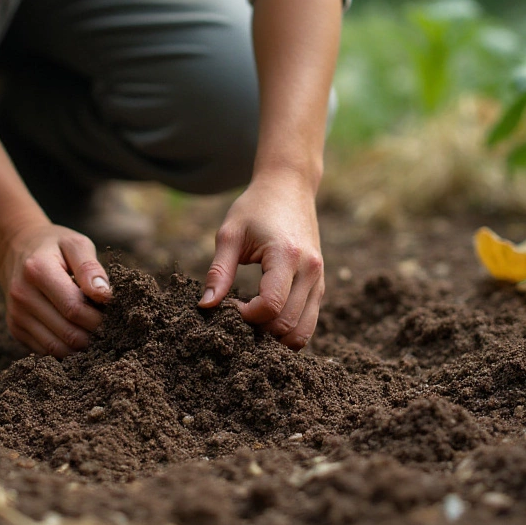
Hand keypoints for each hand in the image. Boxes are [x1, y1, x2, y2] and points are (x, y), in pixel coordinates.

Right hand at [0, 222, 111, 356]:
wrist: (13, 248)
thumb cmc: (53, 246)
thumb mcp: (74, 244)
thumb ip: (90, 268)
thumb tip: (105, 295)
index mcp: (38, 271)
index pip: (74, 308)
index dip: (99, 318)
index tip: (113, 314)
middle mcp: (22, 296)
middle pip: (68, 333)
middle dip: (94, 335)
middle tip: (108, 326)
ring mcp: (16, 315)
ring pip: (57, 349)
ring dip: (81, 346)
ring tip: (93, 332)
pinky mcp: (15, 329)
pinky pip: (46, 351)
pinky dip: (66, 349)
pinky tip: (76, 334)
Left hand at [199, 174, 324, 348]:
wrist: (289, 186)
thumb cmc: (255, 207)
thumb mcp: (230, 234)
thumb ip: (219, 272)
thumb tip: (205, 306)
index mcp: (287, 256)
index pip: (269, 307)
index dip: (245, 316)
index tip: (229, 305)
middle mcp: (310, 271)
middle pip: (287, 325)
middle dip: (259, 331)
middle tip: (238, 316)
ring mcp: (319, 279)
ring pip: (302, 332)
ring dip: (276, 337)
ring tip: (253, 320)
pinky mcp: (320, 284)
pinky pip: (309, 322)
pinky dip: (288, 329)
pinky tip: (266, 316)